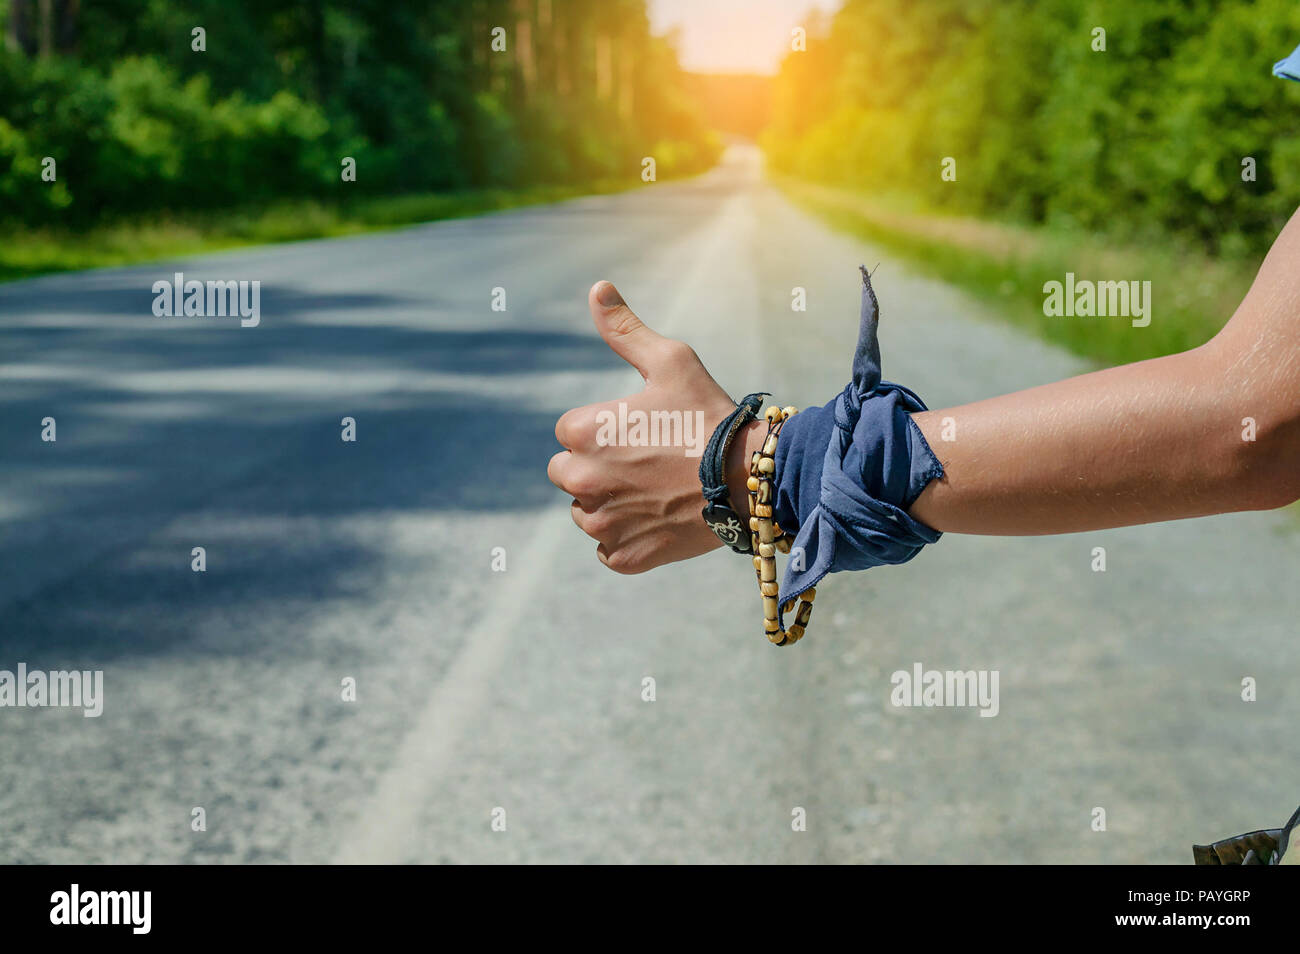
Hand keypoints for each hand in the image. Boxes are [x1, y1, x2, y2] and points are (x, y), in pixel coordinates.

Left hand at [548, 281, 764, 573]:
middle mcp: (581, 480)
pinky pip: (609, 549)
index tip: (642, 432)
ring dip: (611, 505)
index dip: (605, 431)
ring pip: (587, 514)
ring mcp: (601, 524)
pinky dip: (629, 539)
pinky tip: (659, 521)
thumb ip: (625, 330)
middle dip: (598, 469)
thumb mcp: (671, 362)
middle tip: (647, 464)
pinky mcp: (623, 557)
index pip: (569, 433)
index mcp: (581, 431)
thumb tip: (597, 288)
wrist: (750, 479)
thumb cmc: (708, 416)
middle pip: (569, 474)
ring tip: (656, 492)